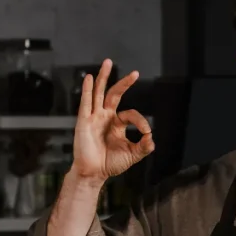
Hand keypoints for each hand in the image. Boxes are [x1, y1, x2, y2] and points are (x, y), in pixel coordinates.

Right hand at [70, 59, 153, 185]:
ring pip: (99, 93)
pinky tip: (89, 79)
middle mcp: (105, 117)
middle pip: (114, 94)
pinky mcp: (84, 122)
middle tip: (135, 73)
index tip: (146, 133)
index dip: (141, 121)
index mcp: (116, 124)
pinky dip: (87, 90)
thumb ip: (144, 146)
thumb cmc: (110, 164)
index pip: (130, 114)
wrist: (94, 173)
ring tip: (108, 62)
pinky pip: (85, 103)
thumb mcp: (133, 155)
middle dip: (123, 83)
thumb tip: (152, 137)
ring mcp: (94, 118)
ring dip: (103, 78)